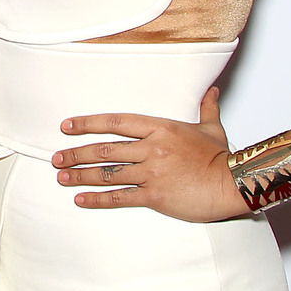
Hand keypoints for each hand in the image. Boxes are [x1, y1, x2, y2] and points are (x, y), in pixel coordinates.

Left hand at [53, 87, 248, 222]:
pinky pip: (120, 196)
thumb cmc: (222, 158)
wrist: (234, 184)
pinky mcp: (155, 195)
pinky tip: (81, 200)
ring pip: (108, 173)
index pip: (116, 122)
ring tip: (62, 177)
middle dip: (77, 154)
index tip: (67, 126)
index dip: (88, 123)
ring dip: (80, 175)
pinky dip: (98, 199)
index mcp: (161, 128)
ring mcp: (152, 172)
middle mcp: (152, 148)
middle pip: (105, 149)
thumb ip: (206, 107)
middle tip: (57, 158)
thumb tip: (212, 90)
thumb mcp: (212, 128)